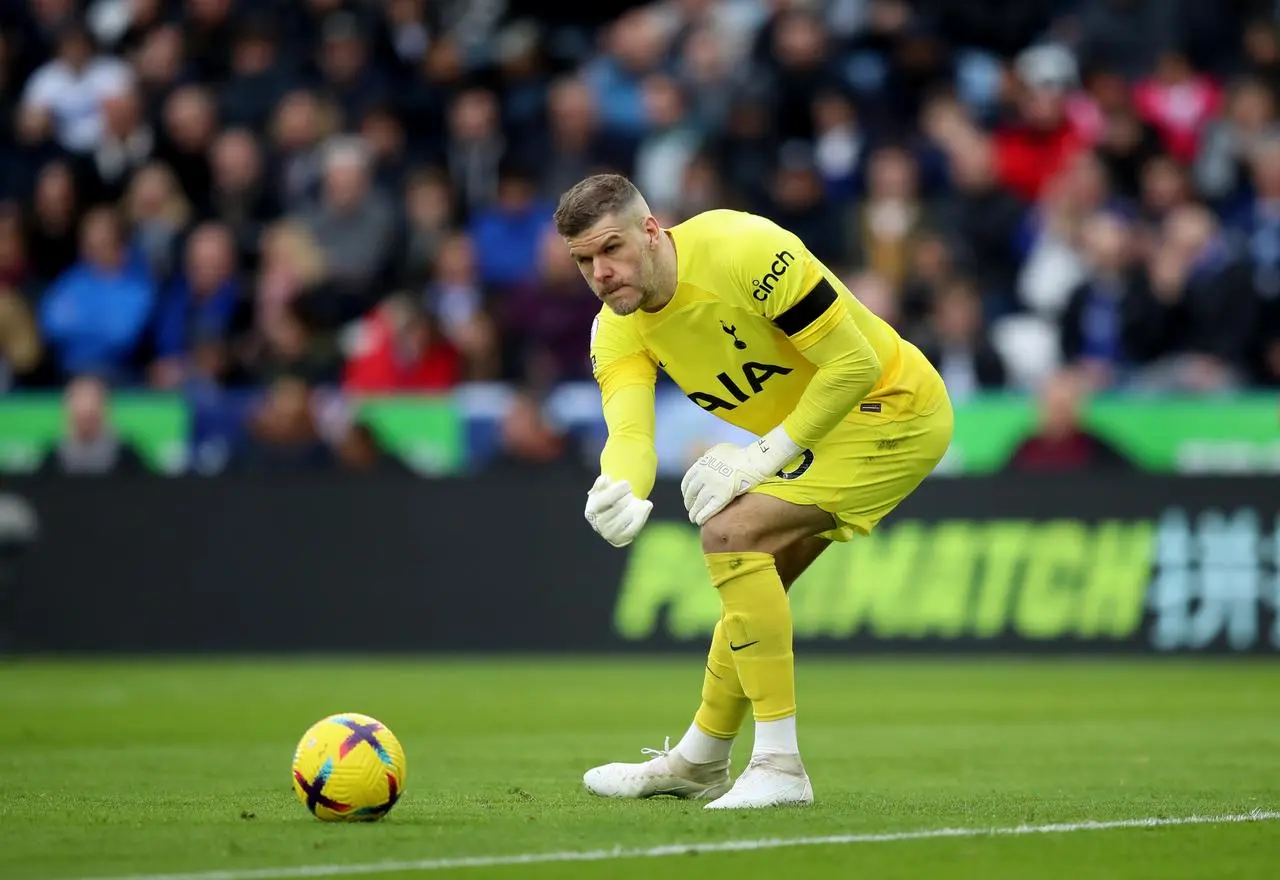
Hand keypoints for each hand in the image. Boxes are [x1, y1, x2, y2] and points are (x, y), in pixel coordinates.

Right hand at [584, 475, 651, 546]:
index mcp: (591, 510)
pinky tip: (646, 505)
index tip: (627, 483)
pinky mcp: (620, 540)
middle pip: (617, 508)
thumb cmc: (609, 498)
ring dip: (635, 506)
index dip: (617, 490)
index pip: (604, 500)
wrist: (615, 516)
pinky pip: (634, 528)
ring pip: (626, 518)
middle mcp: (598, 524)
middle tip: (632, 492)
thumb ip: (602, 482)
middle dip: (627, 497)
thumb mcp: (603, 488)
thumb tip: (606, 480)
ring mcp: (609, 534)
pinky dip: (642, 516)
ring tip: (637, 499)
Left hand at [680, 426, 801, 525]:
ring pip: (698, 504)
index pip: (687, 481)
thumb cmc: (739, 454)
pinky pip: (708, 509)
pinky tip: (700, 521)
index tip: (687, 497)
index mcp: (701, 465)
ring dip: (694, 513)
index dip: (685, 492)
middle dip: (689, 503)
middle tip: (690, 509)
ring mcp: (712, 487)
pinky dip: (702, 516)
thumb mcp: (718, 450)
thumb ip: (707, 456)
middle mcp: (703, 476)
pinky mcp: (722, 496)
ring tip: (694, 519)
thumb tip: (700, 461)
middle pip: (691, 494)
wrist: (754, 460)